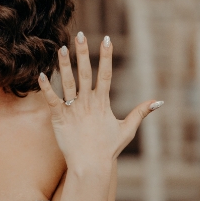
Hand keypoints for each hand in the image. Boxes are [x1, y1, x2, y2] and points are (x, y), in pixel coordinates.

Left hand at [38, 32, 161, 169]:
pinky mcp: (59, 118)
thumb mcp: (127, 129)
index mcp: (102, 102)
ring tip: (61, 48)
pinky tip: (41, 74)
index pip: (105, 74)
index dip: (106, 56)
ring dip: (65, 65)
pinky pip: (52, 100)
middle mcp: (87, 102)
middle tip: (79, 35)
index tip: (106, 39)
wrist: (90, 165)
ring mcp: (73, 109)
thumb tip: (158, 102)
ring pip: (68, 82)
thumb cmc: (107, 149)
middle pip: (86, 72)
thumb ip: (140, 113)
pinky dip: (46, 88)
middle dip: (83, 53)